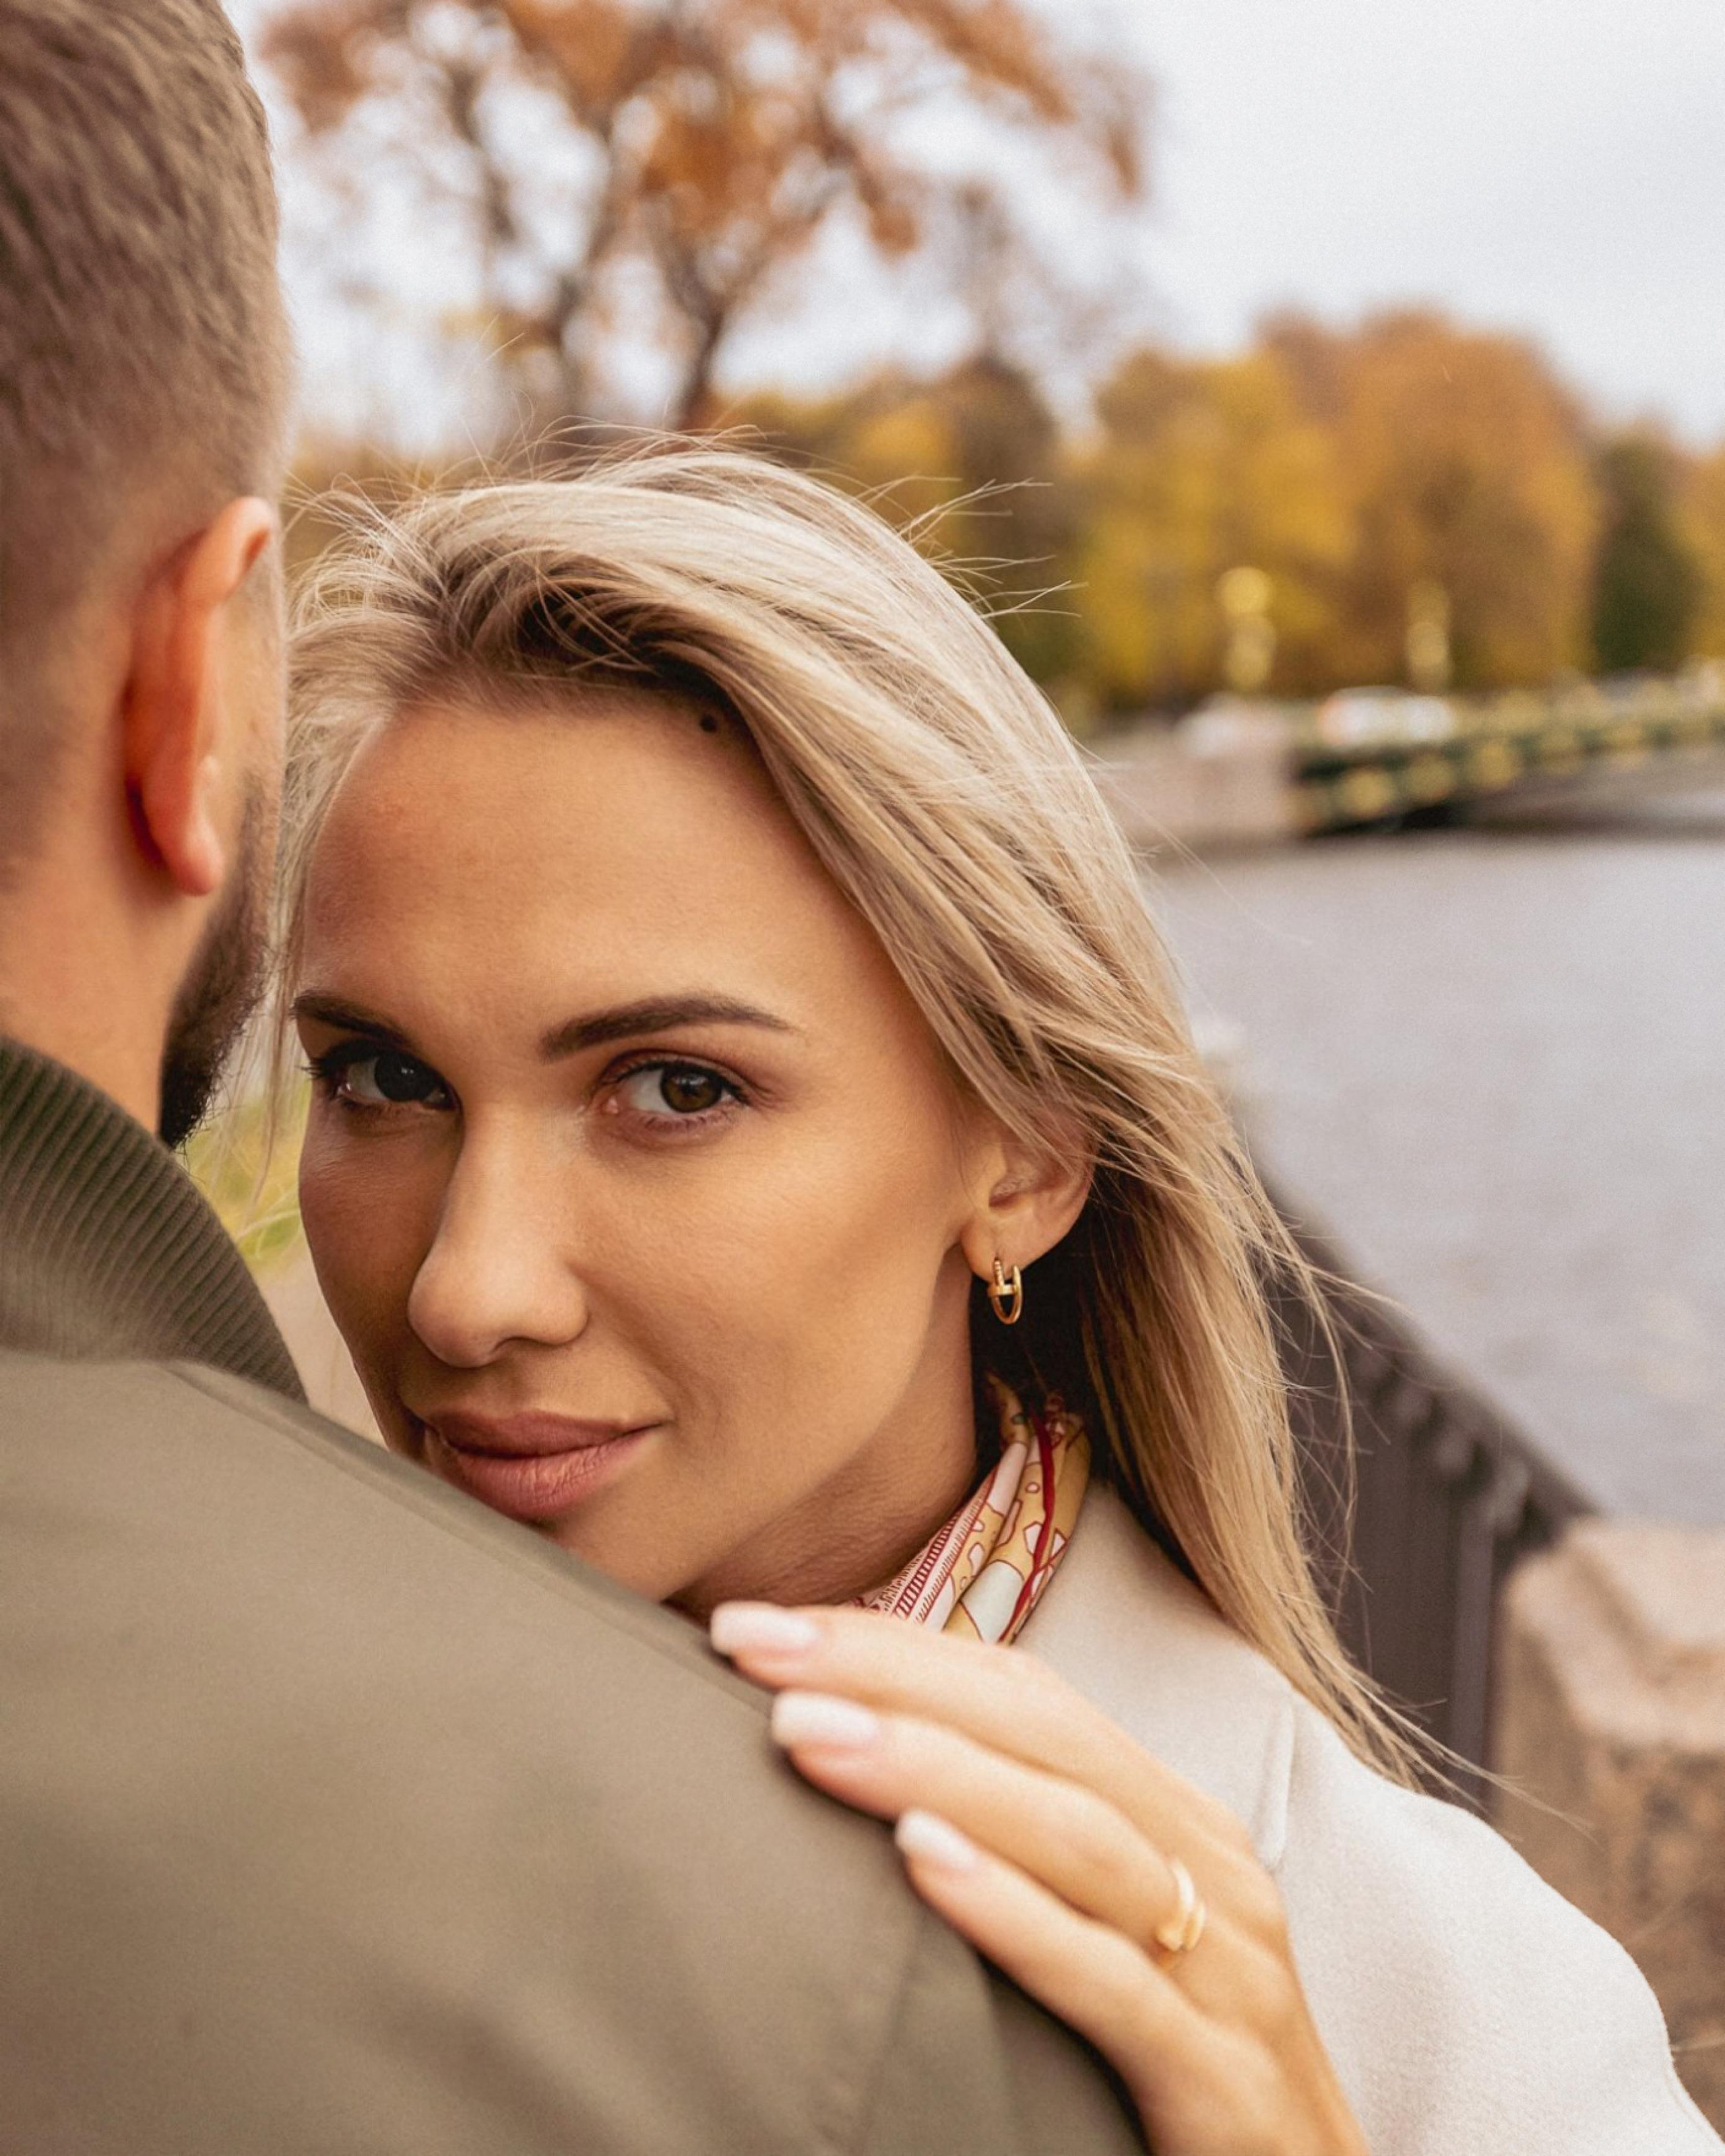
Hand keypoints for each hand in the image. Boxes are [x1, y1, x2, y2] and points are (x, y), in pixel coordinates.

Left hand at [710, 1603, 1367, 2155]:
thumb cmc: (1179, 2075)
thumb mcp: (1104, 1939)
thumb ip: (1014, 1854)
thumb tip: (856, 1780)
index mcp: (1171, 1821)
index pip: (1022, 1691)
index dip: (893, 1644)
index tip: (758, 1622)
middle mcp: (1206, 1866)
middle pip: (1038, 1731)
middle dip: (887, 1674)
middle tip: (751, 1641)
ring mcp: (1227, 1969)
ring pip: (1069, 1832)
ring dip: (926, 1768)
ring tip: (804, 1733)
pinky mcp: (1222, 2080)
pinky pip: (1108, 1980)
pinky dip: (1011, 1910)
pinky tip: (920, 1861)